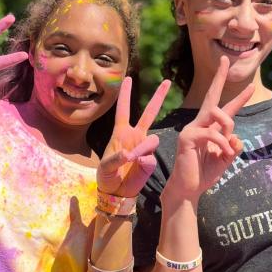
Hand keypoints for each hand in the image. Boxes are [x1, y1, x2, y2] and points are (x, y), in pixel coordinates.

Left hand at [97, 77, 170, 196]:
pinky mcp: (150, 162)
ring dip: (143, 148)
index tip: (128, 78)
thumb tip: (130, 154)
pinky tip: (138, 167)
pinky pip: (151, 157)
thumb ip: (115, 159)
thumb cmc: (107, 177)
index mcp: (120, 133)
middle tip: (167, 81)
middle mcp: (135, 137)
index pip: (124, 109)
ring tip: (132, 159)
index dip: (125, 94)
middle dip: (158, 97)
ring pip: (153, 140)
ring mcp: (144, 149)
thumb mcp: (105, 167)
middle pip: (149, 113)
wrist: (116, 193)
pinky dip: (144, 161)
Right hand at [165, 56, 254, 200]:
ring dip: (228, 130)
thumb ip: (233, 147)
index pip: (226, 110)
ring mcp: (192, 129)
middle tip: (225, 59)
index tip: (251, 87)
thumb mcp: (225, 160)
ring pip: (218, 115)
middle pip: (212, 97)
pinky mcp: (187, 137)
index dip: (240, 99)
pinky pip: (212, 133)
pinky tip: (224, 153)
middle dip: (219, 77)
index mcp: (210, 129)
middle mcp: (200, 124)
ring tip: (227, 150)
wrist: (189, 189)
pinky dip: (222, 143)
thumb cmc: (204, 174)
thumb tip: (236, 137)